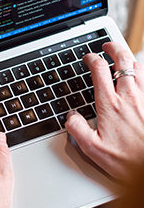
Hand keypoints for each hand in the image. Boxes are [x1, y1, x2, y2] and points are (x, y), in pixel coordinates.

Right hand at [65, 41, 143, 180]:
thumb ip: (77, 130)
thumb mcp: (93, 150)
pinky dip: (143, 74)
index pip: (99, 69)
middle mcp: (129, 96)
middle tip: (108, 47)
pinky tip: (140, 77)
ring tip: (124, 59)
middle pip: (122, 59)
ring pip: (139, 67)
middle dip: (113, 48)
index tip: (88, 58)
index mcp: (110, 104)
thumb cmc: (127, 161)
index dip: (92, 59)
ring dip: (130, 59)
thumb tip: (70, 117)